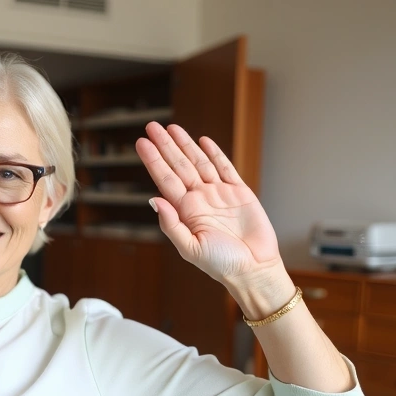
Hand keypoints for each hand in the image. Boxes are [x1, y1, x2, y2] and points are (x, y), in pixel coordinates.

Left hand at [135, 122, 281, 288]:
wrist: (254, 268)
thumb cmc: (222, 264)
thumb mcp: (191, 248)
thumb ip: (171, 224)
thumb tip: (153, 200)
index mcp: (186, 211)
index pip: (165, 179)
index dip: (153, 160)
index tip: (141, 143)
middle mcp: (200, 199)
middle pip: (179, 165)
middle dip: (165, 145)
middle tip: (152, 126)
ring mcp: (219, 194)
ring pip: (199, 162)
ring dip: (186, 145)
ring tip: (172, 128)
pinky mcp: (240, 192)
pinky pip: (225, 168)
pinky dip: (215, 154)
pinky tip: (203, 141)